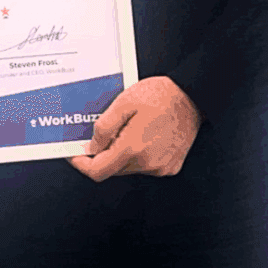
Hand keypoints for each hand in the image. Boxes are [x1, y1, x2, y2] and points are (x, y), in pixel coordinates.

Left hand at [68, 76, 201, 181]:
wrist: (193, 96)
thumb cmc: (161, 95)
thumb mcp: (124, 103)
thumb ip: (104, 128)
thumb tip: (92, 148)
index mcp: (133, 149)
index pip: (97, 171)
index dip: (81, 165)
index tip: (75, 155)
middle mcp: (147, 163)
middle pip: (111, 170)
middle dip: (101, 155)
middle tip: (100, 134)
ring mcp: (160, 167)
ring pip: (127, 168)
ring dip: (120, 153)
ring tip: (126, 129)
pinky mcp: (170, 166)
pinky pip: (145, 166)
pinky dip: (137, 154)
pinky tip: (142, 135)